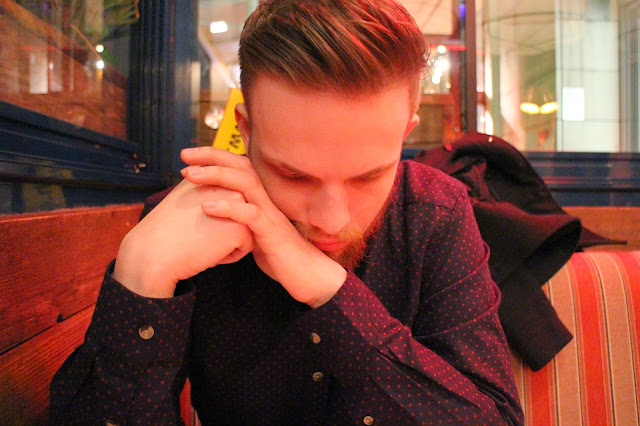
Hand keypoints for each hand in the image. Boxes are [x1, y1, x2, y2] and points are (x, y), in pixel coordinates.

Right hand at [113, 178, 252, 297]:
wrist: (153, 252)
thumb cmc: (167, 230)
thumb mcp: (186, 196)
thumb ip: (207, 187)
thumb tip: (229, 191)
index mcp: (213, 173)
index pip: (228, 205)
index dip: (211, 220)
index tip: (188, 221)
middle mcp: (228, 183)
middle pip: (240, 216)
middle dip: (222, 229)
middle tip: (194, 231)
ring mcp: (237, 203)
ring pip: (246, 230)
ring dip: (226, 242)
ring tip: (201, 239)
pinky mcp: (241, 225)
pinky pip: (246, 246)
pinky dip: (228, 255)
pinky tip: (207, 250)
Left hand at [181, 147, 346, 307]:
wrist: (307, 275)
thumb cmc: (279, 255)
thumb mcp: (254, 231)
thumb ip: (240, 218)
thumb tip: (215, 210)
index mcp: (263, 197)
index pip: (240, 166)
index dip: (215, 157)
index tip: (189, 157)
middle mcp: (268, 199)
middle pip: (242, 166)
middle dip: (212, 157)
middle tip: (185, 155)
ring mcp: (271, 213)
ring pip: (246, 183)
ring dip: (217, 175)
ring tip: (191, 174)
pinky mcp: (272, 231)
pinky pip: (250, 215)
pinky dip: (228, 208)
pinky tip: (207, 207)